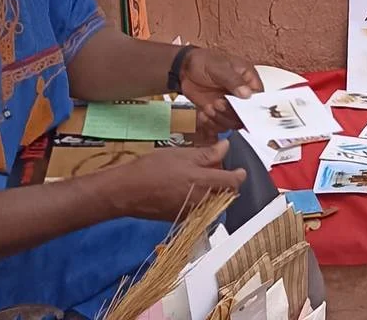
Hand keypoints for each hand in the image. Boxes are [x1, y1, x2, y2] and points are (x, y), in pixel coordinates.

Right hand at [101, 140, 245, 221]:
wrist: (126, 191)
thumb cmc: (152, 169)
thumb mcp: (181, 155)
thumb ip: (207, 154)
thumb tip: (225, 147)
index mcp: (204, 183)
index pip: (233, 182)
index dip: (239, 175)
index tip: (240, 170)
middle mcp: (201, 201)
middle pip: (225, 195)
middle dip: (226, 184)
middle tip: (216, 170)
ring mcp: (191, 212)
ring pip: (212, 202)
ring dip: (213, 192)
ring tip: (200, 177)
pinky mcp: (180, 219)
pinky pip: (198, 209)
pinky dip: (199, 199)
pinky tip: (187, 188)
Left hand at [181, 48, 263, 136]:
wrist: (185, 69)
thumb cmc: (204, 62)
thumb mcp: (219, 67)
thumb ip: (233, 80)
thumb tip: (248, 93)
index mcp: (248, 79)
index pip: (258, 97)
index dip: (252, 106)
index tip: (241, 109)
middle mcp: (242, 94)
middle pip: (246, 113)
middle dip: (231, 112)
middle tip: (218, 102)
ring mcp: (230, 105)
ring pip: (233, 122)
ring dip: (220, 118)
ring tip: (210, 106)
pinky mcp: (218, 112)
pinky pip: (220, 125)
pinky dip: (210, 123)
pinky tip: (204, 112)